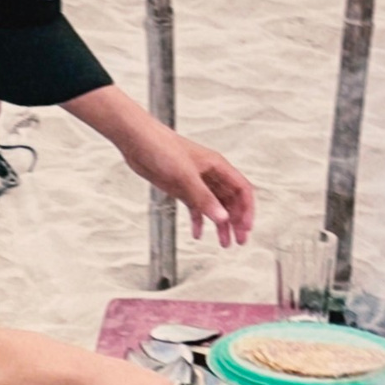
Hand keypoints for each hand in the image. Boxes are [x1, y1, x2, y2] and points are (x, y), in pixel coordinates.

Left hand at [132, 126, 255, 248]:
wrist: (138, 141)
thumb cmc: (162, 148)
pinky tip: (197, 233)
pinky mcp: (182, 187)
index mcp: (218, 166)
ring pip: (215, 206)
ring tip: (223, 242)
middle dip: (236, 221)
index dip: (246, 210)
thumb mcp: (186, 176)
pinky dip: (198, 220)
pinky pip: (196, 207)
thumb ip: (204, 198)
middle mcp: (210, 174)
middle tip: (238, 241)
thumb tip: (222, 218)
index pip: (242, 190)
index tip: (245, 228)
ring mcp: (196, 182)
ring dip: (220, 224)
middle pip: (231, 200)